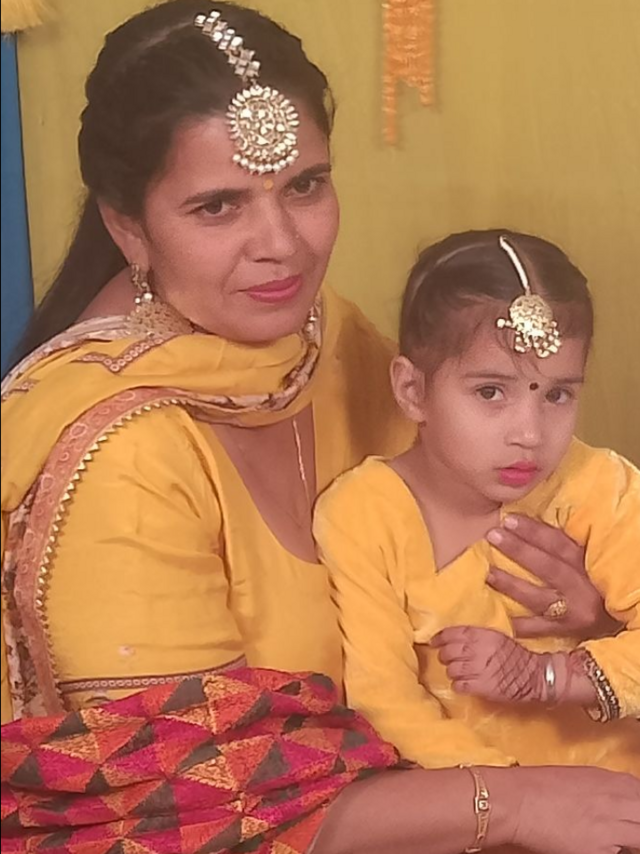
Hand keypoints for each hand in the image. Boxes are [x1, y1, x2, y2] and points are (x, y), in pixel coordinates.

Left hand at [432, 625, 544, 702]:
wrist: (533, 675)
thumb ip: (475, 636)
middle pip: (448, 652)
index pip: (451, 633)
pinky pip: (458, 685)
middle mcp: (477, 650)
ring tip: (459, 673)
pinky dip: (458, 686)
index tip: (434, 642)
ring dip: (452, 672)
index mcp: (481, 635)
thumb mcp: (495, 637)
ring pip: (451, 670)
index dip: (439, 638)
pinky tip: (463, 685)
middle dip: (444, 657)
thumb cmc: (515, 655)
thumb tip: (452, 638)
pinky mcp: (481, 686)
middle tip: (448, 660)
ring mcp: (478, 668)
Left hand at [486, 514, 620, 638]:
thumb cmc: (593, 583)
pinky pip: (537, 629)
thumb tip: (523, 527)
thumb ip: (560, 548)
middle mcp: (582, 588)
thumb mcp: (584, 562)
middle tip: (492, 536)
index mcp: (587, 565)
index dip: (533, 531)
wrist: (615, 621)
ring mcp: (573, 612)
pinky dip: (517, 624)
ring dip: (511, 585)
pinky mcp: (566, 633)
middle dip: (518, 550)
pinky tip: (498, 616)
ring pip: (538, 597)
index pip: (559, 543)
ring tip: (488, 573)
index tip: (508, 519)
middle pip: (548, 567)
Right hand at [493, 764, 639, 853]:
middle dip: (638, 821)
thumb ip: (606, 788)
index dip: (638, 803)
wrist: (517, 802)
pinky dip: (615, 850)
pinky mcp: (600, 851)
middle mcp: (616, 802)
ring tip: (616, 838)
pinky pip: (620, 853)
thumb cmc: (538, 786)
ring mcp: (611, 828)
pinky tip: (600, 846)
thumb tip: (620, 800)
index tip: (633, 811)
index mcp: (611, 779)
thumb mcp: (579, 777)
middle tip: (627, 826)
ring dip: (632, 837)